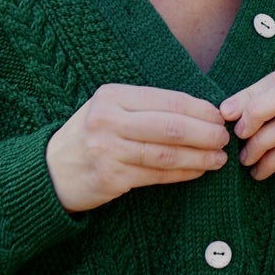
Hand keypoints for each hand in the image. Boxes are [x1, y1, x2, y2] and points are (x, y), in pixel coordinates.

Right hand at [46, 83, 230, 212]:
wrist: (50, 171)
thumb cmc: (90, 138)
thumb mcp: (110, 111)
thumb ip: (147, 109)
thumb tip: (202, 112)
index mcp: (111, 96)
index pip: (167, 100)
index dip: (200, 109)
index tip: (219, 117)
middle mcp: (108, 120)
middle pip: (171, 126)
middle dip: (205, 133)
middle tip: (224, 139)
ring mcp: (108, 150)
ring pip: (167, 153)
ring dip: (199, 156)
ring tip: (219, 158)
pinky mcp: (111, 177)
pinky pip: (157, 175)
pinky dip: (183, 173)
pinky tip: (198, 171)